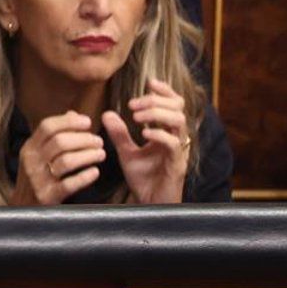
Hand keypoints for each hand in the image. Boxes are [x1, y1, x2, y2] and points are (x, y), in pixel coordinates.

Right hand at [9, 110, 105, 205]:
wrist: (22, 212)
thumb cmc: (37, 179)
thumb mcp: (38, 155)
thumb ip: (54, 135)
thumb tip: (74, 114)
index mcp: (29, 147)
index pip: (47, 126)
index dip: (70, 122)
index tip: (88, 122)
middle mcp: (31, 161)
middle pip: (59, 142)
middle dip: (84, 139)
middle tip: (99, 141)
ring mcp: (38, 179)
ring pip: (66, 161)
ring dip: (88, 155)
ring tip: (101, 154)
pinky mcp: (48, 197)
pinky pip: (69, 184)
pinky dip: (85, 177)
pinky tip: (95, 172)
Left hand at [104, 77, 189, 204]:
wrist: (149, 205)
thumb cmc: (143, 179)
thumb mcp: (127, 152)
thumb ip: (119, 134)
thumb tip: (107, 113)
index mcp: (168, 133)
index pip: (174, 105)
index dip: (165, 91)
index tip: (149, 83)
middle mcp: (177, 139)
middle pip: (179, 108)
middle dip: (155, 100)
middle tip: (132, 104)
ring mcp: (179, 152)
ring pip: (179, 122)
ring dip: (157, 114)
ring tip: (136, 116)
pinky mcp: (177, 166)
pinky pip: (175, 144)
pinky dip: (160, 134)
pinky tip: (144, 133)